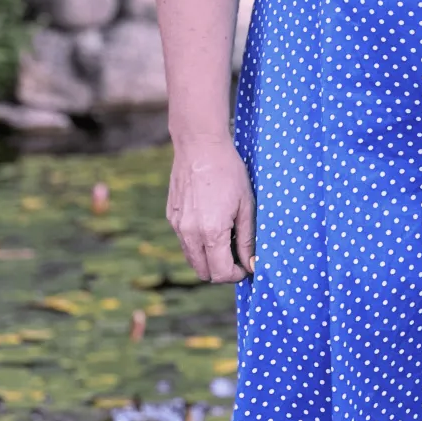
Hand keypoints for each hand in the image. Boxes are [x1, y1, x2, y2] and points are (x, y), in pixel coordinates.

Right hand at [166, 136, 255, 282]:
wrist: (200, 145)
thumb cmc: (228, 171)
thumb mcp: (246, 204)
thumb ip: (247, 239)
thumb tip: (250, 264)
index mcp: (211, 233)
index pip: (220, 274)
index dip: (236, 275)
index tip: (246, 266)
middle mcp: (189, 234)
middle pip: (203, 272)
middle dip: (221, 270)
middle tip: (237, 256)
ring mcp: (177, 226)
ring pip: (191, 258)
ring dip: (208, 258)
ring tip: (225, 238)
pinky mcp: (171, 216)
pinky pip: (184, 240)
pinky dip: (197, 242)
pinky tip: (211, 221)